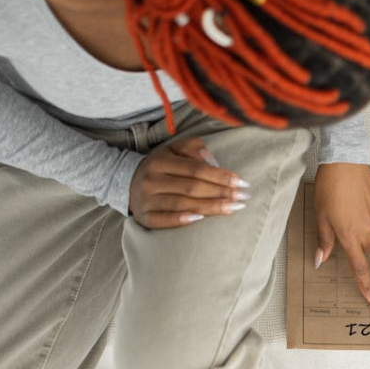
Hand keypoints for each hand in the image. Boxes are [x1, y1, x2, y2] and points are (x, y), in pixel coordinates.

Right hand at [128, 136, 250, 228]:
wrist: (125, 182)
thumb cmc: (160, 166)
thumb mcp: (173, 150)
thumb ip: (193, 148)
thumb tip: (213, 162)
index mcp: (160, 161)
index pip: (197, 169)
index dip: (221, 176)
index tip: (242, 183)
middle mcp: (152, 179)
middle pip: (192, 187)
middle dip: (221, 193)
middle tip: (243, 197)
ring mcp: (146, 199)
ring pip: (182, 204)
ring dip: (210, 207)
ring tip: (233, 208)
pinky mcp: (144, 217)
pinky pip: (164, 220)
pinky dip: (182, 220)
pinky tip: (201, 219)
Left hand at [314, 162, 369, 311]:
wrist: (345, 160)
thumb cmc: (328, 188)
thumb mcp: (320, 216)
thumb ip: (324, 241)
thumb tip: (321, 261)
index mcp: (349, 235)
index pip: (360, 268)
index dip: (367, 287)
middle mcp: (366, 229)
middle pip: (365, 248)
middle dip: (356, 241)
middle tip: (342, 223)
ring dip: (362, 225)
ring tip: (350, 205)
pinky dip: (369, 213)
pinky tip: (359, 199)